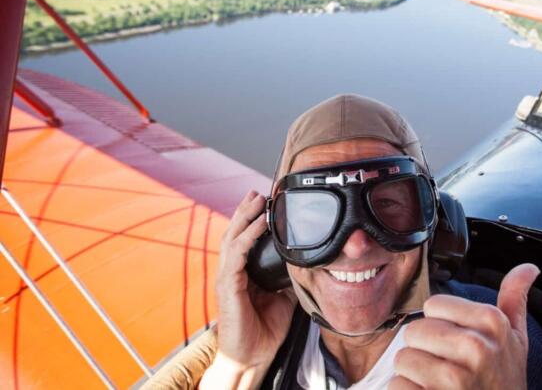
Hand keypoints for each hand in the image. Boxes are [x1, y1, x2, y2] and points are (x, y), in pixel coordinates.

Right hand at [213, 191, 296, 369]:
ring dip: (245, 216)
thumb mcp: (285, 296)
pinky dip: (248, 235)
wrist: (253, 355)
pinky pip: (236, 254)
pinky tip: (260, 222)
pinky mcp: (228, 285)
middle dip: (245, 210)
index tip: (266, 201)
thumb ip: (290, 278)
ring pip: (232, 238)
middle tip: (258, 192)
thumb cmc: (265, 329)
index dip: (252, 219)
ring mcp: (227, 276)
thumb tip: (308, 262)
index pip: (244, 239)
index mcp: (243, 272)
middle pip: (234, 232)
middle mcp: (232, 271)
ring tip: (257, 199)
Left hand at [390, 263, 538, 389]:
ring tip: (438, 385)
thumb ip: (515, 300)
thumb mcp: (516, 341)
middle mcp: (475, 347)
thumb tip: (529, 268)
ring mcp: (454, 378)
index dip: (440, 325)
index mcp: (492, 323)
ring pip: (403, 359)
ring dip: (414, 376)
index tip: (455, 344)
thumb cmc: (504, 384)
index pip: (433, 305)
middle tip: (446, 368)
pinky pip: (397, 386)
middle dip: (424, 351)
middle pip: (414, 330)